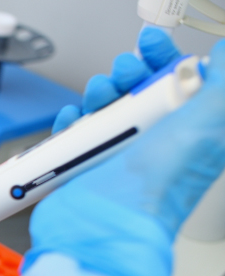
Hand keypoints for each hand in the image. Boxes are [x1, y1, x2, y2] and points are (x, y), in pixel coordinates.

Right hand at [24, 29, 224, 275]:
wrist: (108, 223)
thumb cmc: (158, 186)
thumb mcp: (207, 123)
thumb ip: (220, 86)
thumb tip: (221, 58)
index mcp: (190, 132)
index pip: (181, 83)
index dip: (165, 59)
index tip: (150, 46)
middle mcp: (155, 144)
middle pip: (140, 92)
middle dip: (129, 73)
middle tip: (123, 73)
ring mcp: (119, 157)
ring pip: (107, 110)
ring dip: (98, 95)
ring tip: (95, 97)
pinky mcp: (86, 169)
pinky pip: (76, 135)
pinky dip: (71, 122)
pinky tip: (72, 120)